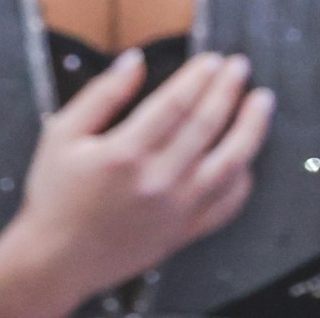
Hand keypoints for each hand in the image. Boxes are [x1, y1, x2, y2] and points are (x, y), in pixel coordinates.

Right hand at [0, 50, 273, 307]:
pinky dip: (242, 178)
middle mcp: (157, 181)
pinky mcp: (185, 232)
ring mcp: (176, 210)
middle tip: (240, 66)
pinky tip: (246, 156)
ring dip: (250, 128)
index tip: (213, 59)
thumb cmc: (56, 194)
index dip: (199, 77)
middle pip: (206, 126)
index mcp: (124, 153)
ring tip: (262, 102)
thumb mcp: (62, 134)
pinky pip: (227, 204)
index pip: (175, 104)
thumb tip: (134, 60)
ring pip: (229, 164)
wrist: (57, 259)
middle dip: (228, 90)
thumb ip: (102, 94)